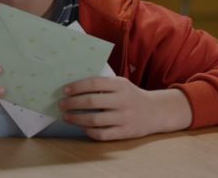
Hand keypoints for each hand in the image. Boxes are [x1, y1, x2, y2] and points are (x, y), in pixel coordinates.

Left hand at [59, 76, 191, 140]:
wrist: (155, 111)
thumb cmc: (131, 96)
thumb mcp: (121, 84)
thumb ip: (103, 84)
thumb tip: (74, 86)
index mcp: (120, 85)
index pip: (94, 84)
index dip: (77, 87)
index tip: (65, 90)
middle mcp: (122, 101)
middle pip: (92, 102)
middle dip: (72, 103)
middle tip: (62, 104)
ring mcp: (124, 118)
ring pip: (94, 120)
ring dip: (76, 119)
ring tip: (66, 117)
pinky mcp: (125, 132)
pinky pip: (102, 134)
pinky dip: (89, 131)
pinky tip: (82, 127)